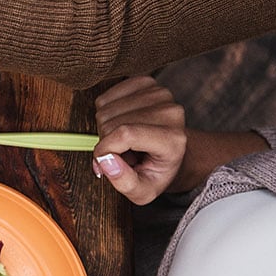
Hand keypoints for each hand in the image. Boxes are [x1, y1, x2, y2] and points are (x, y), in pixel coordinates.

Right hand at [91, 76, 187, 204]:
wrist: (172, 151)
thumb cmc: (156, 171)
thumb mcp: (143, 192)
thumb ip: (124, 183)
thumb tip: (104, 161)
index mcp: (174, 140)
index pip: (126, 134)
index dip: (104, 149)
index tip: (101, 163)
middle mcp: (171, 112)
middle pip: (112, 122)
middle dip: (106, 141)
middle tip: (122, 153)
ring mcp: (160, 94)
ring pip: (105, 109)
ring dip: (105, 127)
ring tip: (123, 140)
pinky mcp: (147, 83)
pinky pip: (106, 96)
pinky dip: (105, 111)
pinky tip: (120, 122)